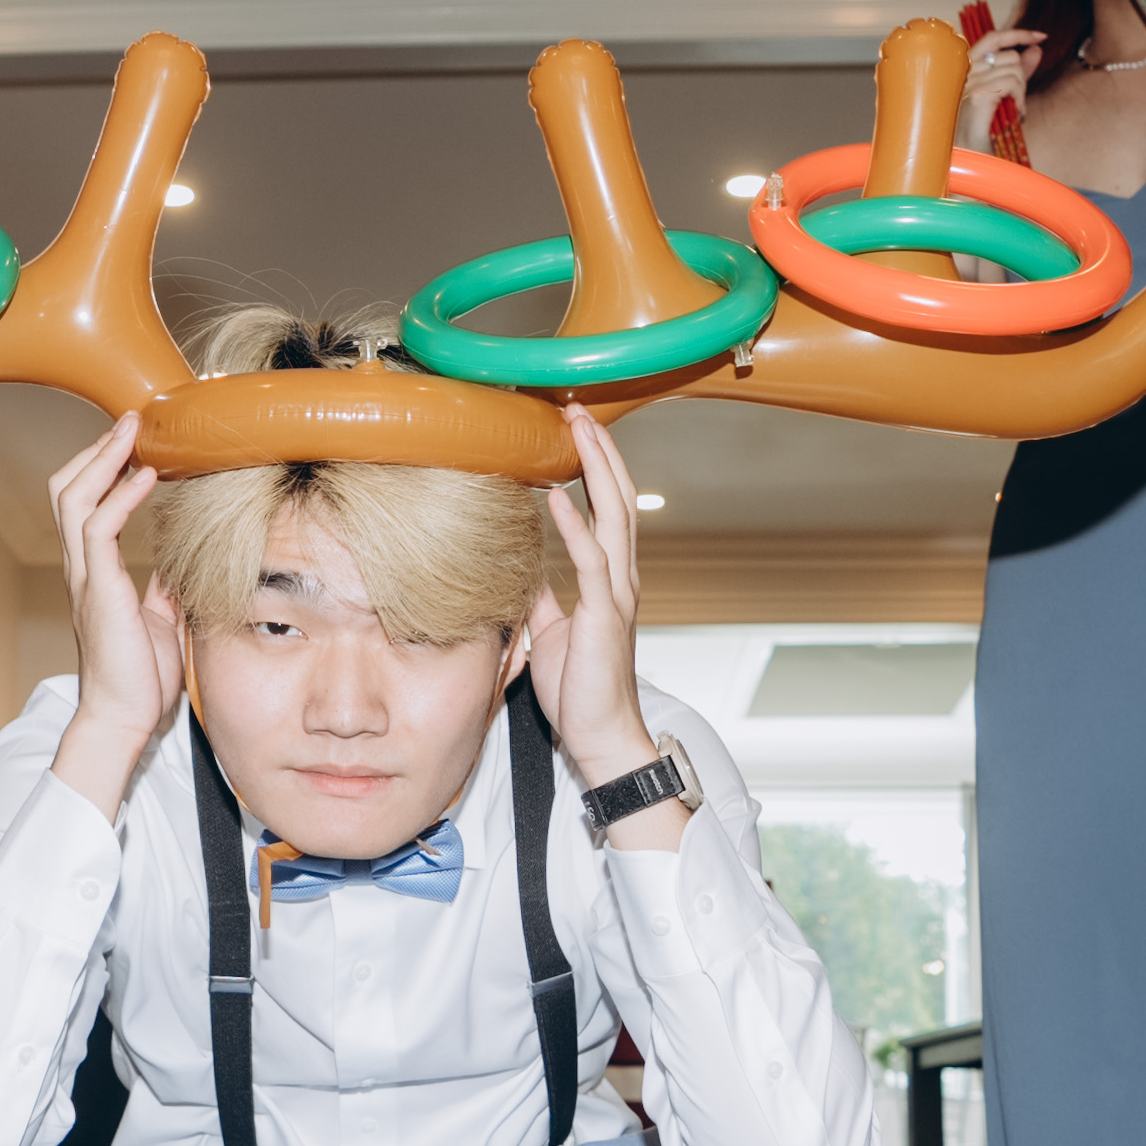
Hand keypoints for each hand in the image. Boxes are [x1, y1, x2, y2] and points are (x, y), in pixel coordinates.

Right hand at [43, 410, 184, 815]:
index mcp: (94, 573)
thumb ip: (162, 586)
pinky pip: (99, 528)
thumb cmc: (140, 678)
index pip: (85, 504)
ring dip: (104, 458)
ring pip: (75, 498)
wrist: (124, 720)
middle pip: (67, 489)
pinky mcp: (99, 590)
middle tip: (131, 420)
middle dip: (95, 450)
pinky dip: (121, 495)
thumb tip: (177, 560)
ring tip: (133, 429)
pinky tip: (146, 475)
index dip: (102, 466)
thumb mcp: (160, 619)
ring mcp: (86, 577)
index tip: (135, 439)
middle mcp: (82, 568)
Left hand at [525, 405, 665, 812]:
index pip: (608, 508)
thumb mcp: (552, 631)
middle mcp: (620, 578)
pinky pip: (592, 562)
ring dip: (596, 469)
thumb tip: (525, 568)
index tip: (575, 430)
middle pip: (618, 498)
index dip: (596, 466)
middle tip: (578, 410)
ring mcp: (616, 595)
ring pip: (614, 516)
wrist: (600, 735)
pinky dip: (575, 526)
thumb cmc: (578, 689)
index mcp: (609, 579)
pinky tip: (557, 496)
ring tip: (578, 429)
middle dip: (599, 451)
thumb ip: (545, 595)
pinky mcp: (603, 616)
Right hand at [962, 25, 1054, 161]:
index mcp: (963, 71)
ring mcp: (967, 84)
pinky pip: (1012, 83)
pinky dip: (1020, 100)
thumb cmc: (981, 137)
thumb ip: (1018, 72)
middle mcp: (961, 74)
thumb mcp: (1004, 98)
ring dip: (1022, 92)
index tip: (1040, 37)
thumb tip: (1035, 49)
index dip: (1018, 34)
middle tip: (1017, 102)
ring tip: (1013, 113)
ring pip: (1014, 69)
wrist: (969, 165)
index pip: (992, 38)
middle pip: (1009, 55)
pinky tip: (1014, 116)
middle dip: (1022, 77)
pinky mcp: (977, 96)